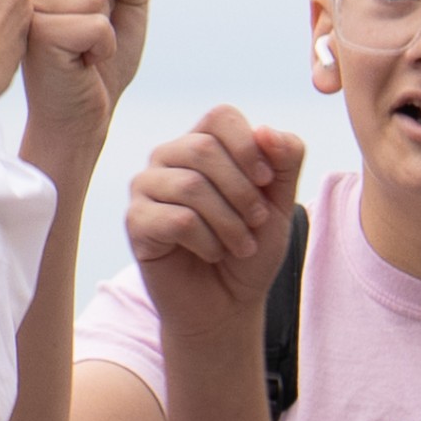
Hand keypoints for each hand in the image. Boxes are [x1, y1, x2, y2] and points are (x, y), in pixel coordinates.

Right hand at [16, 0, 148, 147]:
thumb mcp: (128, 4)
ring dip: (104, 29)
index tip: (91, 8)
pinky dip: (102, 48)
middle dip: (108, 3)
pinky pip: (96, 25)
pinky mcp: (36, 32)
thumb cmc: (100, 57)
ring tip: (81, 47)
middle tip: (84, 32)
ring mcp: (27, 3)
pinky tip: (80, 62)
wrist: (82, 112)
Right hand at [125, 107, 307, 340]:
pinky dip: (208, 242)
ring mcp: (146, 187)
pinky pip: (177, 220)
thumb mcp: (280, 202)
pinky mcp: (135, 221)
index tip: (266, 181)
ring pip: (190, 186)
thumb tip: (267, 130)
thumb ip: (285, 160)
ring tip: (240, 245)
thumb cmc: (250, 248)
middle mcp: (169, 157)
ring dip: (229, 223)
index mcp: (203, 143)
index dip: (249, 146)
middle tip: (256, 222)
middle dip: (243, 191)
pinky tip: (213, 253)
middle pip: (204, 148)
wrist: (227, 303)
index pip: (222, 116)